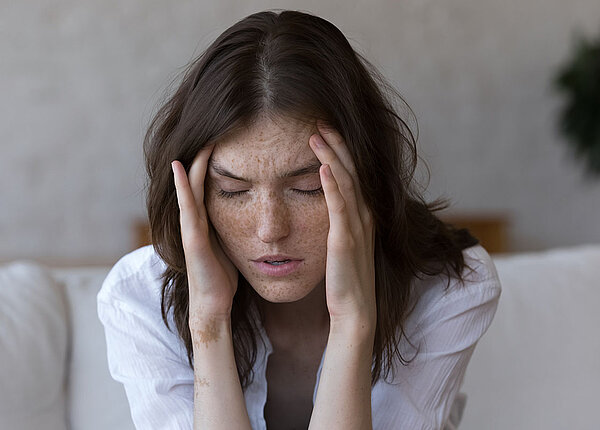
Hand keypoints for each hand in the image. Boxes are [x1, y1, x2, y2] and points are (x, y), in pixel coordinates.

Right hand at [172, 145, 238, 321]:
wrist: (212, 305)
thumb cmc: (222, 277)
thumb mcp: (231, 243)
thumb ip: (234, 226)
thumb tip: (252, 212)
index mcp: (207, 220)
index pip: (209, 183)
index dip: (214, 161)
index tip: (228, 138)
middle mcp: (195, 220)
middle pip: (197, 180)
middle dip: (204, 155)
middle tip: (216, 129)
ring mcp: (190, 228)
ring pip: (189, 188)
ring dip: (193, 162)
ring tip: (202, 138)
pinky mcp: (192, 239)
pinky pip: (187, 207)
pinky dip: (182, 186)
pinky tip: (179, 166)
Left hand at [308, 122, 376, 330]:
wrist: (354, 310)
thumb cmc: (346, 279)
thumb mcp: (345, 244)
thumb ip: (340, 223)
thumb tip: (329, 206)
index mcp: (362, 215)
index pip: (353, 174)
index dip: (341, 150)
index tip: (325, 130)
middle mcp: (364, 216)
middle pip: (352, 170)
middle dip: (337, 143)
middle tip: (320, 120)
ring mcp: (356, 227)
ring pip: (346, 182)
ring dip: (332, 156)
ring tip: (317, 134)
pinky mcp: (344, 240)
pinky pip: (339, 207)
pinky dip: (332, 185)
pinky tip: (323, 167)